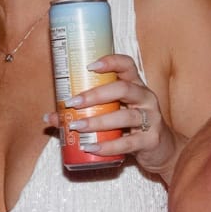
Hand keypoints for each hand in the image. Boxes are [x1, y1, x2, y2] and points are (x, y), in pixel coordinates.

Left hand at [42, 53, 179, 178]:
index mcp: (135, 85)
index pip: (127, 65)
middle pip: (123, 88)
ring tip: (77, 126)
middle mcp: (145, 98)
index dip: (110, 61)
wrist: (161, 150)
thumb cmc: (131, 127)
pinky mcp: (151, 140)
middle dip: (95, 95)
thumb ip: (84, 113)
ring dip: (97, 122)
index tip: (88, 66)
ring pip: (125, 117)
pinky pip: (128, 143)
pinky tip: (91, 148)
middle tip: (73, 102)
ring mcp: (151, 118)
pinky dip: (107, 146)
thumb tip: (49, 117)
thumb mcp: (112, 114)